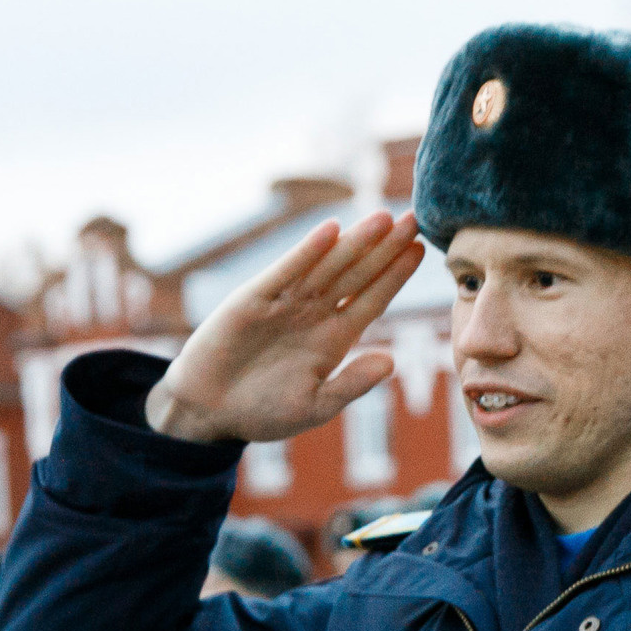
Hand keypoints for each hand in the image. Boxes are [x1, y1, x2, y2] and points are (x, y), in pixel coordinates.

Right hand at [145, 211, 425, 445]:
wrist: (208, 411)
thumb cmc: (262, 412)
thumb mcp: (314, 405)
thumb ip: (351, 383)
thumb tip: (392, 361)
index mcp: (334, 339)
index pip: (372, 299)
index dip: (395, 275)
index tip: (421, 250)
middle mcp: (313, 314)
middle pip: (356, 275)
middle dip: (385, 248)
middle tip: (414, 218)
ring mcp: (284, 303)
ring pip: (327, 267)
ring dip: (354, 243)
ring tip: (384, 219)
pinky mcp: (253, 299)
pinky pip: (285, 273)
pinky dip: (307, 252)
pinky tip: (331, 231)